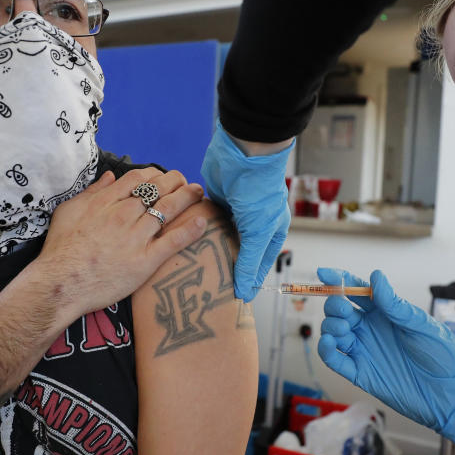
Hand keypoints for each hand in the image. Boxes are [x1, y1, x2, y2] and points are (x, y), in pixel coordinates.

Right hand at [29, 168, 206, 319]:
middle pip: (158, 190)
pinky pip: (173, 241)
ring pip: (168, 210)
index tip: (163, 177)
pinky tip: (202, 222)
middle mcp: (124, 214)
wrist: (60, 283)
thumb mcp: (68, 211)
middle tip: (186, 182)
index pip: (138, 179)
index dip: (156, 175)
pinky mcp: (145, 261)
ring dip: (187, 198)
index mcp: (106, 202)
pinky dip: (190, 230)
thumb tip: (111, 176)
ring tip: (198, 193)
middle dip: (175, 182)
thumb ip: (91, 192)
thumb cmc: (60, 249)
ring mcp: (136, 237)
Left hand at [201, 120, 292, 301]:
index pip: (257, 266)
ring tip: (192, 273)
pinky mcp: (215, 200)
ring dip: (207, 251)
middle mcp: (252, 224)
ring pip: (218, 239)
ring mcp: (233, 212)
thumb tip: (243, 294)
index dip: (247, 283)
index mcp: (270, 232)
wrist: (244, 152)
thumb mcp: (258, 231)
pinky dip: (196, 232)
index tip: (232, 302)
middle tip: (207, 292)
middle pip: (237, 253)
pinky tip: (184, 247)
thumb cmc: (260, 191)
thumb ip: (249, 262)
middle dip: (224, 270)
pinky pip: (204, 222)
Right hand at [317, 268, 454, 454]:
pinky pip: (335, 359)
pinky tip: (330, 344)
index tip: (324, 273)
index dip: (340, 280)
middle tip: (344, 310)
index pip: (357, 290)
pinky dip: (326, 350)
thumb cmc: (444, 356)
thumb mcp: (421, 325)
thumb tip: (375, 277)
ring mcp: (364, 350)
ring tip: (343, 329)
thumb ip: (394, 304)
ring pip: (334, 332)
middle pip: (340, 310)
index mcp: (386, 312)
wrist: (452, 395)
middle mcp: (372, 329)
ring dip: (330, 326)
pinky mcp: (360, 373)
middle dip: (335, 305)